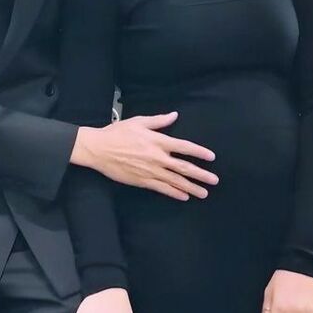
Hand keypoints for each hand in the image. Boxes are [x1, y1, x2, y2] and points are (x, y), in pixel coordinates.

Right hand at [72, 111, 218, 200]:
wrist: (98, 149)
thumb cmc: (117, 133)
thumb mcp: (139, 122)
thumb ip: (159, 120)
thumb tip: (174, 115)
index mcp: (157, 141)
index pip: (184, 147)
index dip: (199, 152)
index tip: (211, 157)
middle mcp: (157, 157)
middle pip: (184, 167)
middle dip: (201, 175)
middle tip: (214, 181)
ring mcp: (150, 171)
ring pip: (175, 181)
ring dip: (191, 187)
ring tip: (204, 193)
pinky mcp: (142, 181)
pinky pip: (162, 189)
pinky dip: (174, 193)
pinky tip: (184, 196)